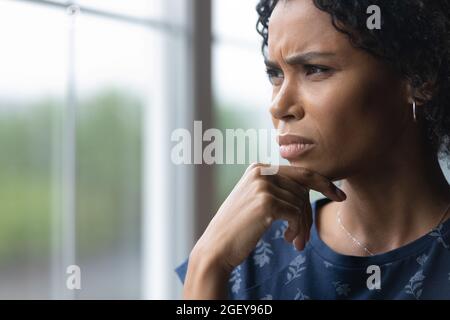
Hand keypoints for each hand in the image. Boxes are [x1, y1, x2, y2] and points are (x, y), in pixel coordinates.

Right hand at [190, 163, 345, 273]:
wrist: (217, 246)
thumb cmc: (238, 227)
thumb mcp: (255, 200)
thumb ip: (277, 189)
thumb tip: (309, 190)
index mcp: (259, 167)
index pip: (300, 172)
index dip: (324, 183)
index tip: (339, 195)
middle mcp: (261, 171)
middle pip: (303, 188)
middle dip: (308, 213)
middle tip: (304, 236)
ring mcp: (262, 185)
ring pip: (301, 203)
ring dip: (302, 226)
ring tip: (294, 241)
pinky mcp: (266, 202)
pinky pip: (297, 214)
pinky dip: (298, 230)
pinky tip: (288, 240)